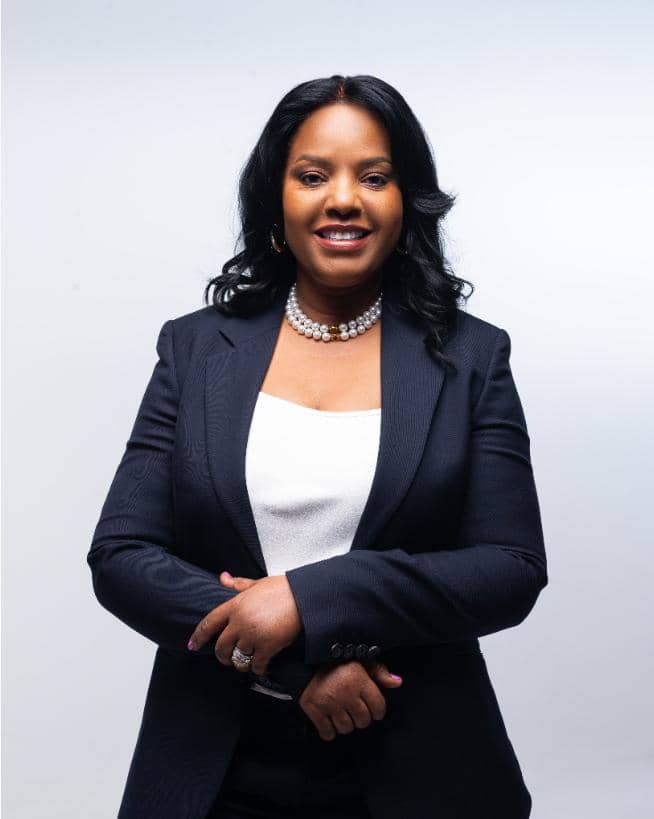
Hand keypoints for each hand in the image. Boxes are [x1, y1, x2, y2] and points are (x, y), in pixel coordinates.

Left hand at [186, 573, 302, 675]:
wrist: (304, 597)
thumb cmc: (282, 589)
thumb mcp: (257, 584)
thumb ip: (238, 584)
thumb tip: (222, 577)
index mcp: (235, 605)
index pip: (209, 623)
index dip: (198, 636)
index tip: (192, 645)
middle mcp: (240, 621)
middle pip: (221, 646)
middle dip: (222, 656)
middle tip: (226, 658)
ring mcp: (253, 635)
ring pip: (238, 658)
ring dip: (241, 663)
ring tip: (246, 662)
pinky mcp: (267, 646)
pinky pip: (255, 665)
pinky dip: (257, 668)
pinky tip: (261, 665)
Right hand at [299, 659, 402, 741]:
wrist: (307, 663)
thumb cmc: (339, 664)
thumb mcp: (362, 662)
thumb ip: (380, 672)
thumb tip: (398, 682)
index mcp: (359, 680)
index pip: (379, 707)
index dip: (378, 710)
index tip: (372, 708)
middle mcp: (345, 693)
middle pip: (363, 721)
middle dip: (362, 717)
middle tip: (355, 709)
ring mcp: (329, 703)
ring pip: (346, 728)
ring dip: (346, 724)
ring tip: (342, 712)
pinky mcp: (314, 710)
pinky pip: (328, 733)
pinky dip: (330, 731)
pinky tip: (330, 720)